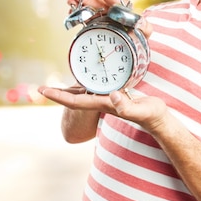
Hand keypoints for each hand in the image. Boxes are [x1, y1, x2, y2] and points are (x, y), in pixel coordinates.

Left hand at [38, 86, 167, 132]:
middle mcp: (103, 102)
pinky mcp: (116, 96)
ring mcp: (108, 100)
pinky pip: (94, 90)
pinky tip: (84, 79)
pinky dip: (84, 85)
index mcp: (104, 104)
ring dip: (68, 90)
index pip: (75, 101)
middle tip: (40, 88)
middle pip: (74, 98)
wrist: (160, 121)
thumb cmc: (152, 116)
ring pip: (83, 94)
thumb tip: (113, 97)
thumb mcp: (142, 109)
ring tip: (55, 84)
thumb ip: (128, 106)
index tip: (43, 91)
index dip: (59, 96)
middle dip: (57, 93)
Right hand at [67, 0, 153, 39]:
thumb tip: (139, 21)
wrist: (133, 45)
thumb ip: (145, 26)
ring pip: (89, 10)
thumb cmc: (140, 35)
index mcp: (123, 11)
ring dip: (79, 4)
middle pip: (98, 5)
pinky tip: (71, 11)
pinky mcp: (95, 27)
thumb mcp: (145, 30)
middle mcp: (111, 13)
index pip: (116, 3)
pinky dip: (77, 15)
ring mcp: (102, 20)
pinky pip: (85, 20)